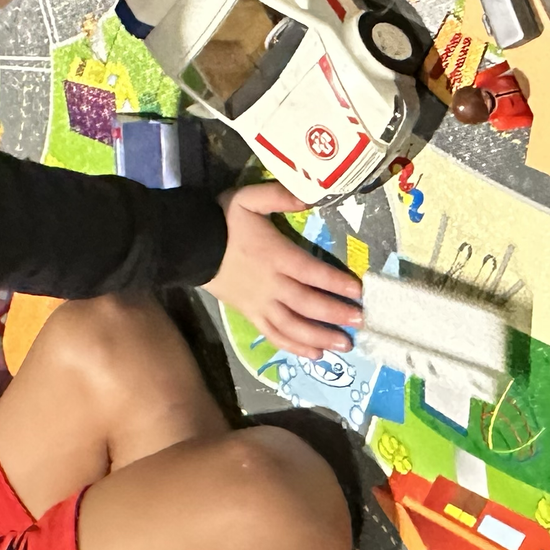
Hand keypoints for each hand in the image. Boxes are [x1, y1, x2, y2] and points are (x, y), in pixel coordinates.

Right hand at [205, 183, 363, 358]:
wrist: (189, 245)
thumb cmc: (223, 220)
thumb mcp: (249, 198)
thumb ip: (279, 195)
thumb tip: (311, 196)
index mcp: (276, 255)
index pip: (312, 272)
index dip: (336, 282)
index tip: (359, 291)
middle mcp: (271, 284)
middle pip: (307, 303)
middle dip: (336, 314)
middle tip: (361, 322)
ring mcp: (260, 303)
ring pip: (293, 326)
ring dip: (320, 337)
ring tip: (344, 346)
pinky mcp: (250, 314)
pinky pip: (274, 335)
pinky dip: (294, 347)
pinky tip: (315, 355)